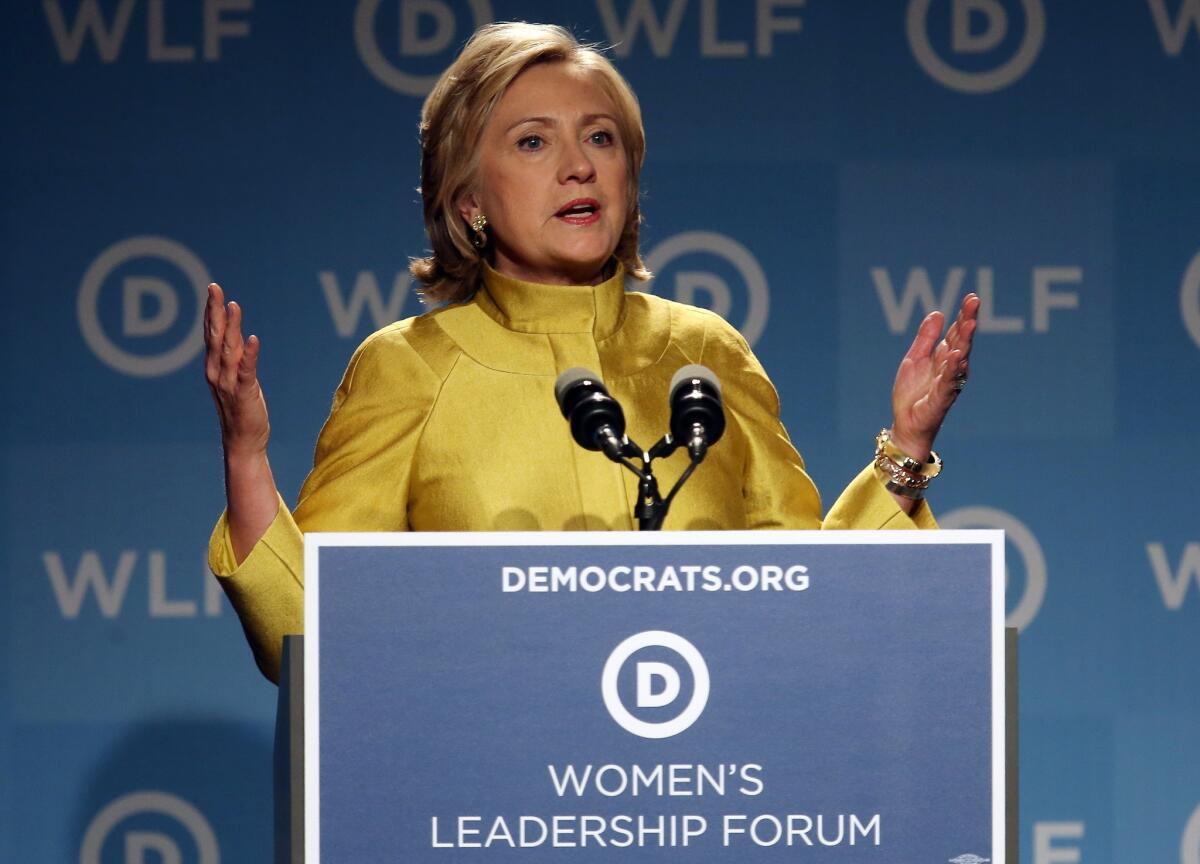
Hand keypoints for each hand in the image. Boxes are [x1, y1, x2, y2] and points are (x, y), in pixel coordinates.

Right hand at [204, 283, 269, 460]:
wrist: (243, 441)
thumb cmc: (241, 409)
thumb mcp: (236, 378)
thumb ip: (235, 357)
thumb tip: (237, 334)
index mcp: (214, 367)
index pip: (211, 333)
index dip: (212, 311)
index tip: (213, 289)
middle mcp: (216, 372)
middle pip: (215, 336)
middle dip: (215, 311)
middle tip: (214, 288)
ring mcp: (228, 383)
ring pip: (229, 349)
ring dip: (232, 327)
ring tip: (234, 305)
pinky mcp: (244, 393)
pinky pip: (247, 371)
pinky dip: (250, 354)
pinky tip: (253, 338)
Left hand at [889, 293, 979, 461]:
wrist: (906, 423)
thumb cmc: (913, 393)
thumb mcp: (914, 359)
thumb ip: (926, 338)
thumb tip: (938, 313)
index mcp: (945, 357)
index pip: (956, 332)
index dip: (963, 315)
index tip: (971, 297)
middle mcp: (952, 368)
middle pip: (962, 340)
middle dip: (968, 320)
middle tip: (974, 302)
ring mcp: (948, 382)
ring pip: (959, 359)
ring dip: (964, 341)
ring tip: (969, 323)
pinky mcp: (941, 398)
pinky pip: (948, 382)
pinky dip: (952, 369)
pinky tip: (955, 355)